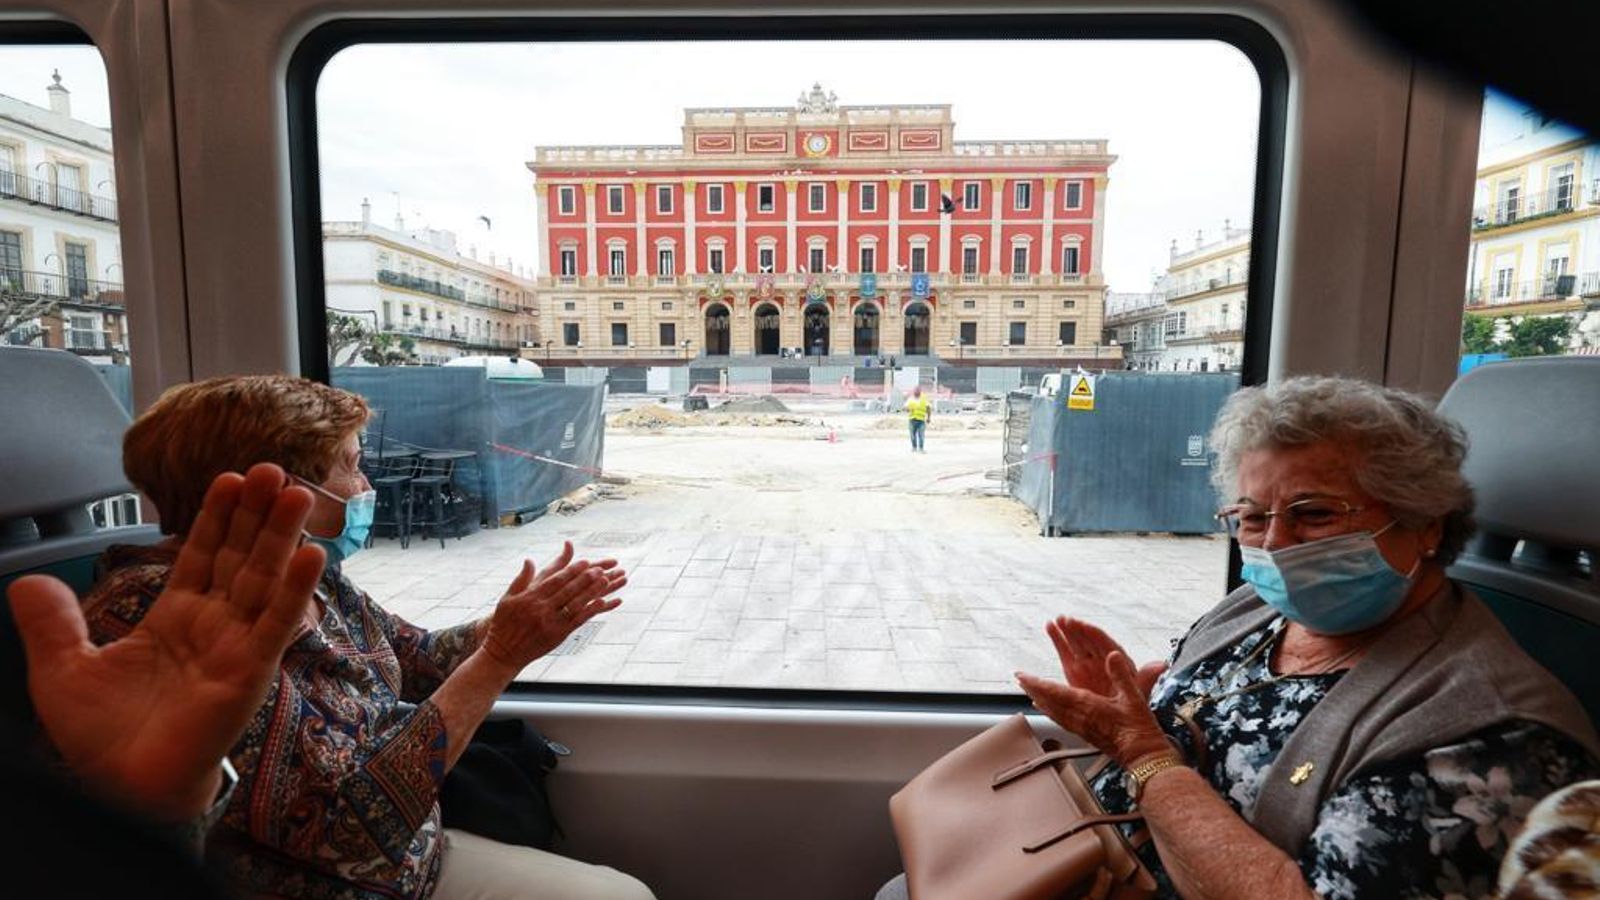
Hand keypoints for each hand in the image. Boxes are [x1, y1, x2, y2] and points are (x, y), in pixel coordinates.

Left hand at [7, 463, 324, 821]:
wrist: (122, 790)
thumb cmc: (102, 740)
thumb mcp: (60, 672)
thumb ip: (51, 624)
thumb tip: (27, 580)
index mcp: (174, 620)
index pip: (201, 556)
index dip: (216, 518)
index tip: (228, 478)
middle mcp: (212, 627)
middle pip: (239, 557)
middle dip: (255, 513)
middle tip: (271, 468)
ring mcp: (235, 647)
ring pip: (263, 579)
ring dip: (280, 536)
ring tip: (295, 493)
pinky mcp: (250, 672)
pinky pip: (276, 624)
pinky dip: (296, 589)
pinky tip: (311, 555)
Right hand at [480, 541, 625, 671]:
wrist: (503, 652)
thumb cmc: (504, 624)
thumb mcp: (507, 598)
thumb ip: (521, 579)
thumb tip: (529, 560)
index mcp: (530, 597)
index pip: (556, 580)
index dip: (572, 570)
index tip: (585, 562)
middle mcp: (542, 608)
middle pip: (569, 590)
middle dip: (586, 578)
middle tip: (600, 568)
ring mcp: (550, 622)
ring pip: (576, 604)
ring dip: (592, 591)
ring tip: (606, 581)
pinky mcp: (557, 635)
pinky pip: (577, 620)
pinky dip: (590, 610)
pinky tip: (602, 602)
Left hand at [1016, 617, 1171, 766]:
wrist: (1142, 758)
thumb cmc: (1140, 730)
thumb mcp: (1134, 698)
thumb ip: (1121, 675)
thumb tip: (1113, 654)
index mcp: (1088, 706)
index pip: (1055, 692)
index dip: (1036, 683)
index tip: (1022, 675)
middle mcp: (1079, 718)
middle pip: (1048, 702)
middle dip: (1032, 689)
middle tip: (1019, 679)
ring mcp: (1080, 728)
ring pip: (1052, 712)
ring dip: (1039, 700)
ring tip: (1029, 692)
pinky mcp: (1084, 735)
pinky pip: (1060, 721)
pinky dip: (1050, 713)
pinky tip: (1048, 712)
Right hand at [1042, 616, 1167, 698]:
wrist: (1118, 719)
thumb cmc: (1131, 703)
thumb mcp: (1141, 691)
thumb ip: (1147, 677)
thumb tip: (1161, 665)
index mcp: (1117, 661)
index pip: (1105, 643)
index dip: (1094, 634)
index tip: (1084, 626)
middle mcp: (1101, 658)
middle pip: (1088, 639)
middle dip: (1077, 629)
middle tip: (1065, 620)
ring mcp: (1087, 663)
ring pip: (1075, 642)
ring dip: (1065, 630)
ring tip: (1055, 621)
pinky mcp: (1074, 669)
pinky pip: (1065, 651)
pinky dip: (1057, 640)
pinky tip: (1050, 628)